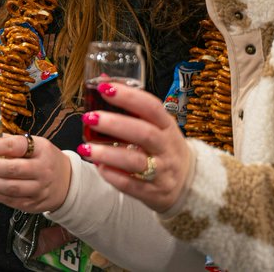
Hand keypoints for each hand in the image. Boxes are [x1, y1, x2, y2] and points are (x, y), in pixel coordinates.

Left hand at [0, 133, 71, 213]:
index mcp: (41, 150)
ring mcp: (38, 189)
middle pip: (10, 169)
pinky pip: (9, 200)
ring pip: (8, 187)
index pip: (13, 147)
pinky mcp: (33, 204)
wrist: (67, 183)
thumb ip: (12, 143)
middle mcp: (42, 170)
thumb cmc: (45, 159)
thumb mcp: (36, 144)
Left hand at [78, 81, 191, 212]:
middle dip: (114, 124)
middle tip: (89, 117)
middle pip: (143, 133)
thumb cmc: (164, 147)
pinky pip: (131, 185)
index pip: (152, 107)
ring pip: (135, 161)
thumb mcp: (157, 127)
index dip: (129, 97)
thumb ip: (133, 108)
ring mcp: (162, 171)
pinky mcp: (154, 192)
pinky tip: (99, 167)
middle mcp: (167, 148)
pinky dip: (113, 176)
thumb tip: (103, 81)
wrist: (188, 184)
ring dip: (107, 153)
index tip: (104, 88)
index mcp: (168, 127)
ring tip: (85, 147)